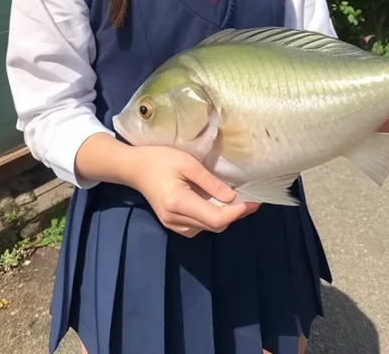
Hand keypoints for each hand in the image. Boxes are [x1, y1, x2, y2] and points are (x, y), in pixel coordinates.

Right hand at [128, 145, 259, 237]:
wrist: (134, 168)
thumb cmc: (160, 159)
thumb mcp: (188, 163)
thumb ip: (211, 183)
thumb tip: (233, 199)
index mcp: (178, 203)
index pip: (216, 218)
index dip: (238, 212)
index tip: (254, 201)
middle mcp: (176, 220)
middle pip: (214, 226)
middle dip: (236, 214)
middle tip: (251, 199)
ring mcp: (173, 225)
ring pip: (208, 228)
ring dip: (225, 217)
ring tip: (239, 201)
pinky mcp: (173, 224)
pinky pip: (199, 227)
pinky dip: (213, 218)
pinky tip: (219, 204)